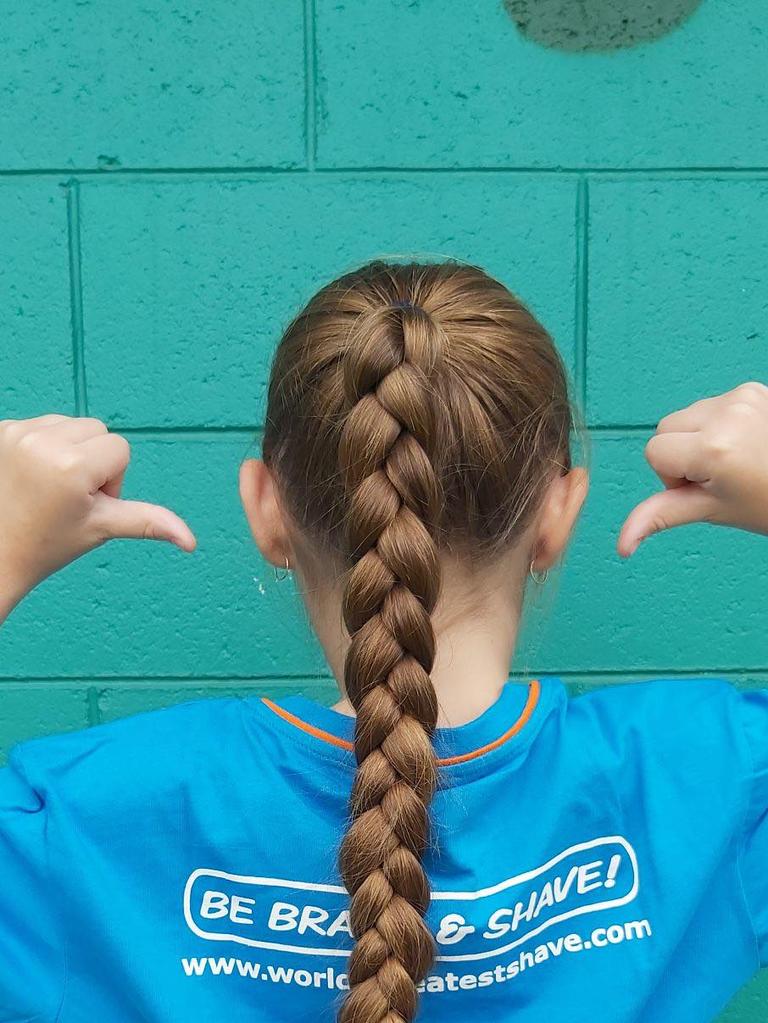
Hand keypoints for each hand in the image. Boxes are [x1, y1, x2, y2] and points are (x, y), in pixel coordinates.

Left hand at [0, 414, 195, 601]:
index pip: (119, 449)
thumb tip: (190, 541)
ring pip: (69, 425)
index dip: (110, 480)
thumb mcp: (102, 528)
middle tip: (67, 496)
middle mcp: (42, 441)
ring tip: (47, 485)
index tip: (85, 504)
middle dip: (91, 460)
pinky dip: (42, 446)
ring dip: (67, 450)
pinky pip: (42, 425)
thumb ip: (149, 522)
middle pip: (96, 431)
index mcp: (72, 465)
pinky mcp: (0, 430)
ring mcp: (16, 433)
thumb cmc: (45, 544)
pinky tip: (29, 475)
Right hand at [618, 382, 767, 557]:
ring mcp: (742, 397)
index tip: (706, 487)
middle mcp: (726, 414)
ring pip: (688, 415)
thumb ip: (660, 516)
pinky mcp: (753, 389)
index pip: (654, 452)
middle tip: (720, 476)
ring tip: (735, 459)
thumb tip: (622, 544)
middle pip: (666, 428)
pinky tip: (745, 443)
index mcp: (713, 448)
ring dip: (701, 437)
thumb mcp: (713, 510)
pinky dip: (722, 424)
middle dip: (683, 453)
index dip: (673, 476)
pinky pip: (714, 404)